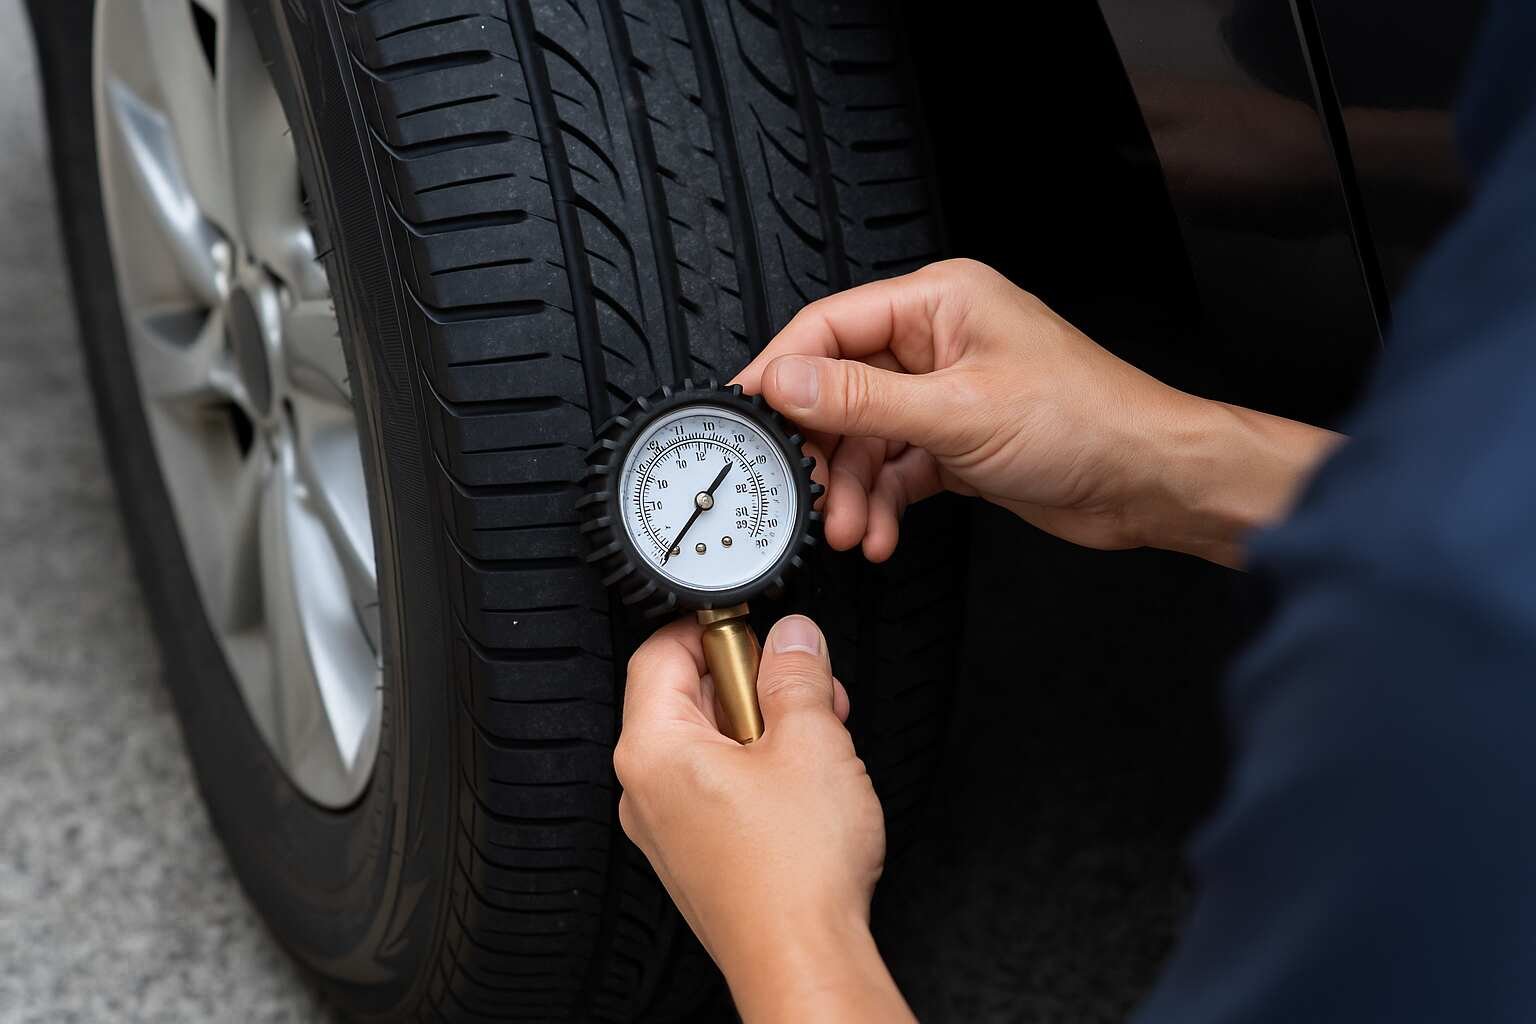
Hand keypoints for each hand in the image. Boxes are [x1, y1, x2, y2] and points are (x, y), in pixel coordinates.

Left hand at [616, 615, 912, 1022]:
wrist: (804, 960)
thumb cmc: (796, 873)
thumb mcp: (811, 741)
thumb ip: (797, 675)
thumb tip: (792, 639)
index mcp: (653, 750)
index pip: (659, 652)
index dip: (712, 627)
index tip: (756, 627)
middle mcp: (645, 788)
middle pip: (687, 696)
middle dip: (755, 683)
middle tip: (805, 689)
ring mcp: (667, 826)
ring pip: (710, 743)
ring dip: (766, 727)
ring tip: (820, 739)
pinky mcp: (696, 853)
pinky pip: (717, 786)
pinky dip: (760, 769)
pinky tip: (807, 781)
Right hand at [734, 259, 1339, 567]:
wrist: (1149, 481)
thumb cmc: (1085, 422)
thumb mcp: (958, 411)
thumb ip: (863, 400)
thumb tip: (786, 383)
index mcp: (938, 302)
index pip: (830, 326)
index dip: (780, 370)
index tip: (742, 414)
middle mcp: (936, 340)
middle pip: (840, 388)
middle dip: (823, 449)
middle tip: (802, 493)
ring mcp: (945, 391)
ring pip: (865, 437)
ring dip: (852, 489)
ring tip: (850, 531)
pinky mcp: (956, 440)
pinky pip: (895, 467)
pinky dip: (883, 502)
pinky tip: (880, 534)